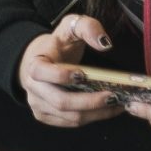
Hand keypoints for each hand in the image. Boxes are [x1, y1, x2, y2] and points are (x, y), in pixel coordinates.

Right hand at [18, 14, 125, 128]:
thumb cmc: (56, 45)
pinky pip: (72, 122)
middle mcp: (32, 88)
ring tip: (118, 104)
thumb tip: (104, 44)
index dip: (61, 76)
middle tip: (113, 96)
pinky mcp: (46, 116)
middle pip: (61, 102)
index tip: (83, 74)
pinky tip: (107, 109)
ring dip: (96, 113)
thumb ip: (87, 27)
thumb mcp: (70, 27)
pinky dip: (93, 118)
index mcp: (34, 64)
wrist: (38, 60)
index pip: (41, 72)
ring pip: (70, 116)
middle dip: (90, 102)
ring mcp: (38, 104)